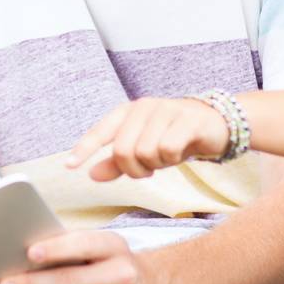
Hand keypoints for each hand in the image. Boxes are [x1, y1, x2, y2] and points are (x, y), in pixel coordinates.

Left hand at [64, 97, 229, 180]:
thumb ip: (117, 163)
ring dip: (156, 165)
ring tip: (165, 159)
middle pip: (123, 151)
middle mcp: (144, 107)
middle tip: (148, 170)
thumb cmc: (173, 137)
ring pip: (146, 152)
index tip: (69, 166)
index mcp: (128, 112)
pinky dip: (171, 159)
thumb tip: (91, 175)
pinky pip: (168, 149)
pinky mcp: (187, 119)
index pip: (101, 132)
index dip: (84, 149)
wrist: (214, 124)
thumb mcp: (143, 150)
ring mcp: (166, 110)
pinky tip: (178, 154)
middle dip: (135, 169)